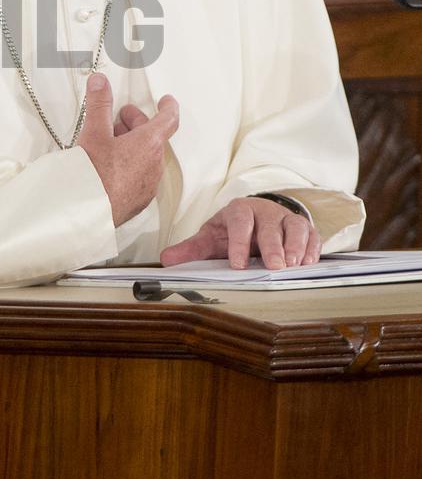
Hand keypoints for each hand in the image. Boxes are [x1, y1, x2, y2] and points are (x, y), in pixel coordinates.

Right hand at [77, 73, 177, 227]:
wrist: (88, 213)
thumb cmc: (95, 175)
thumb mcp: (94, 133)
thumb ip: (99, 104)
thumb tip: (101, 82)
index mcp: (149, 145)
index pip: (169, 120)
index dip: (168, 107)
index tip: (166, 100)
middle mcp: (154, 165)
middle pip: (153, 137)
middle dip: (137, 124)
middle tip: (120, 118)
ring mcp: (148, 184)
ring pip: (145, 157)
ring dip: (132, 145)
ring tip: (109, 141)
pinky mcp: (138, 200)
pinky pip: (139, 176)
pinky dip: (129, 165)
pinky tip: (109, 166)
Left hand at [160, 197, 321, 269]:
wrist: (256, 217)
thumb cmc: (231, 231)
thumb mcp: (211, 237)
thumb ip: (191, 249)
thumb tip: (166, 260)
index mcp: (238, 211)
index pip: (239, 222)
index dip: (239, 242)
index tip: (237, 264)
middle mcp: (264, 212)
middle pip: (270, 226)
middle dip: (273, 247)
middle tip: (274, 267)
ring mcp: (286, 219)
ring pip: (296, 228)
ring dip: (296, 247)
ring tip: (293, 266)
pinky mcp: (304, 228)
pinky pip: (313, 236)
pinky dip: (313, 250)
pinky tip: (308, 264)